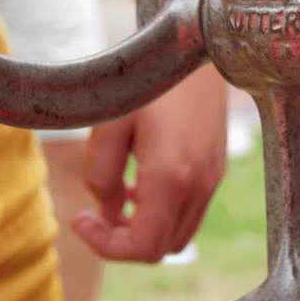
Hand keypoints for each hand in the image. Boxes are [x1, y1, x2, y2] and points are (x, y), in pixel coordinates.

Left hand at [73, 66, 227, 262]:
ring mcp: (213, 179)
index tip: (82, 220)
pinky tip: (144, 184)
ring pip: (179, 235)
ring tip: (119, 200)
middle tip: (95, 216)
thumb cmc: (150, 82)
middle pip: (162, 248)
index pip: (143, 247)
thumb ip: (101, 174)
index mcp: (171, 178)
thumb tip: (108, 209)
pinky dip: (164, 214)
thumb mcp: (109, 124)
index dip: (106, 246)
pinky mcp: (217, 169)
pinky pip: (191, 212)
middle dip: (123, 242)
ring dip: (145, 229)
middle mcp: (199, 186)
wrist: (198, 52)